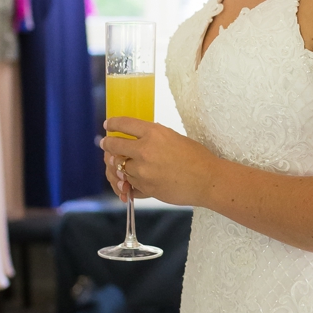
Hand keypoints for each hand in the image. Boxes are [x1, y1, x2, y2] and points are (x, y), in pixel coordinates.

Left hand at [98, 117, 219, 206]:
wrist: (207, 180)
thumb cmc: (196, 157)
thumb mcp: (173, 137)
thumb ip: (153, 137)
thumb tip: (137, 138)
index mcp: (153, 133)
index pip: (123, 124)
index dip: (113, 123)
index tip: (108, 125)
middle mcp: (144, 151)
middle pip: (114, 146)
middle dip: (107, 144)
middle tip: (105, 144)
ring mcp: (143, 171)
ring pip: (120, 168)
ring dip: (119, 166)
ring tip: (120, 164)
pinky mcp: (146, 188)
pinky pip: (129, 185)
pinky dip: (128, 183)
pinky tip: (129, 181)